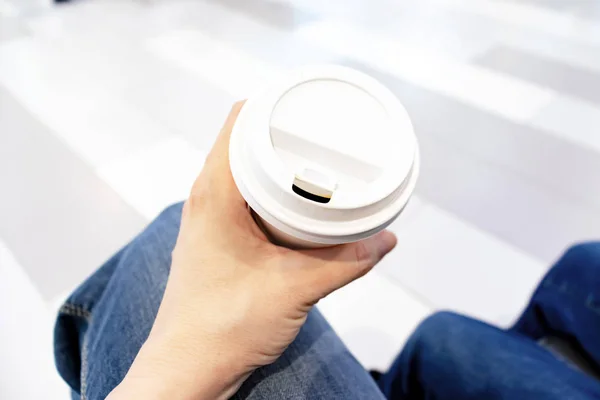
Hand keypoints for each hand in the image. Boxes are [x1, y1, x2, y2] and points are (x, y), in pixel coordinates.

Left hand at [108, 102, 396, 399]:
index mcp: (215, 194)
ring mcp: (211, 221)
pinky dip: (277, 196)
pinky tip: (303, 209)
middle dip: (287, 134)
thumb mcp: (295, 289)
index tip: (311, 101)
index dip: (275, 101)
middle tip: (327, 134)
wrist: (188, 369)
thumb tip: (386, 239)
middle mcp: (208, 199)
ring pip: (248, 173)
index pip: (239, 121)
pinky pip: (249, 201)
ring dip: (282, 167)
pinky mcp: (220, 241)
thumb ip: (347, 262)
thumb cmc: (222, 328)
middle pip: (246, 142)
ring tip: (322, 166)